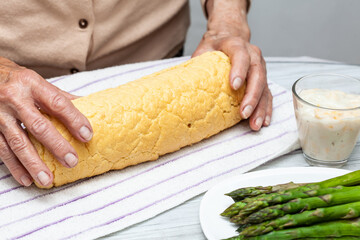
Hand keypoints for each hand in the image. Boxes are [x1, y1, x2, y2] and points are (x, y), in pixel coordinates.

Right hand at [0, 57, 92, 186]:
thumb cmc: (15, 80)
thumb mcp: (36, 81)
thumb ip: (58, 96)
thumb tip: (87, 107)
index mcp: (32, 83)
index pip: (58, 103)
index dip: (74, 120)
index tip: (87, 135)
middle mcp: (14, 98)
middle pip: (38, 126)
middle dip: (57, 146)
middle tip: (72, 161)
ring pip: (18, 142)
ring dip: (33, 163)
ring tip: (48, 179)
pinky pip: (2, 150)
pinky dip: (14, 167)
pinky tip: (26, 179)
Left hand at [193, 0, 272, 130]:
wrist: (229, 36)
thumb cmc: (215, 45)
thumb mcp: (203, 48)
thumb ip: (197, 62)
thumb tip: (179, 83)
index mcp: (236, 45)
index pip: (240, 56)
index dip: (238, 70)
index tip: (234, 86)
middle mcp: (253, 55)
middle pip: (257, 75)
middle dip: (252, 96)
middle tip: (244, 113)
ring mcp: (260, 67)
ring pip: (265, 87)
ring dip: (260, 107)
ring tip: (254, 124)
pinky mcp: (263, 78)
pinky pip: (268, 94)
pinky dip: (266, 109)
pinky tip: (264, 121)